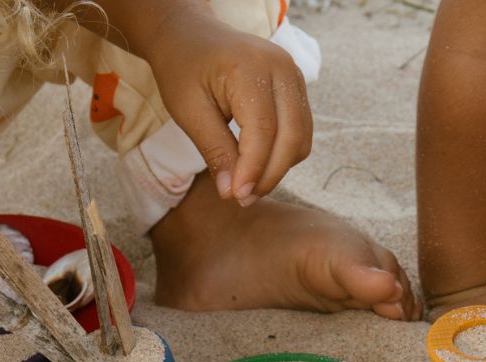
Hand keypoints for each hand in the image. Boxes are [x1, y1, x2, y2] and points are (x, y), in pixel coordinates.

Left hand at [146, 11, 312, 203]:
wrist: (191, 37)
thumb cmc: (184, 68)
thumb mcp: (189, 110)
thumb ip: (214, 150)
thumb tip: (231, 192)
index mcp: (251, 67)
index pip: (263, 130)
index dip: (252, 170)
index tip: (236, 197)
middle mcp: (282, 68)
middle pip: (291, 137)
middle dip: (269, 176)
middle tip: (242, 199)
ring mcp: (294, 77)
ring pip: (300, 139)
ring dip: (278, 170)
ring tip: (246, 186)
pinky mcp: (295, 90)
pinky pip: (300, 133)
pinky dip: (283, 156)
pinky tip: (256, 167)